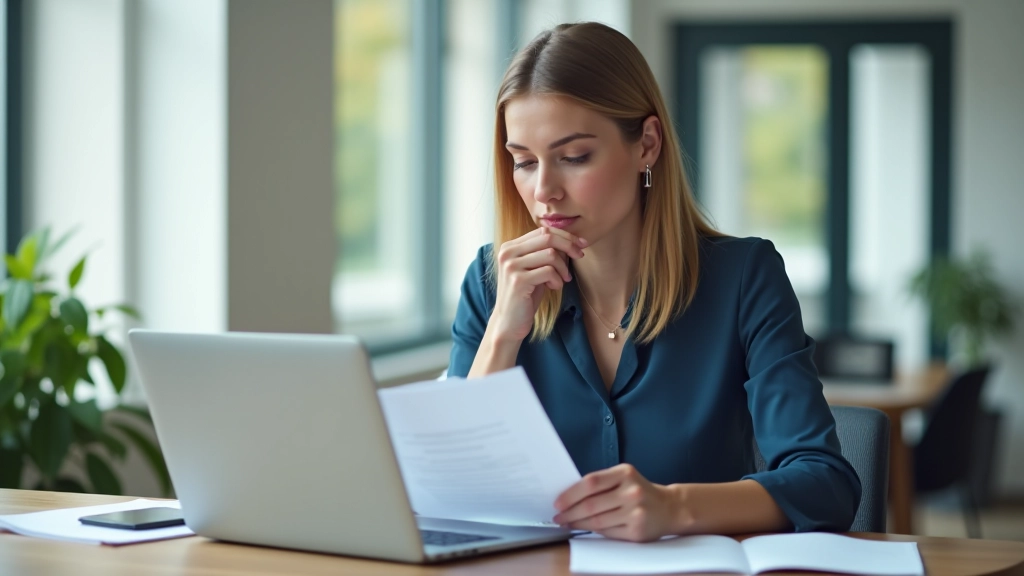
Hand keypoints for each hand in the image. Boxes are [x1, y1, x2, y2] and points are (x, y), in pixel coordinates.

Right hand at [490, 227, 586, 342]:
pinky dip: (557, 280)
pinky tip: (554, 288)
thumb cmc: (526, 295)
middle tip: (580, 256)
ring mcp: (511, 266)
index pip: (543, 230)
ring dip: (563, 268)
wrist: (509, 322)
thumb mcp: (535, 269)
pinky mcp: (518, 280)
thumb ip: (546, 253)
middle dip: (569, 245)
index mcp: (510, 246)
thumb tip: (573, 240)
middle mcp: (507, 252)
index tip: (581, 244)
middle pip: (547, 237)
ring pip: (550, 254)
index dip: (565, 235)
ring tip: (562, 280)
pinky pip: (548, 271)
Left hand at [552, 464, 684, 541]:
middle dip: (570, 512)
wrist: (670, 508)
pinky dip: (593, 531)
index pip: (591, 482)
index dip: (571, 494)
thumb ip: (601, 483)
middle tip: (558, 516)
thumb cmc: (640, 492)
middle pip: (591, 504)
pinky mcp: (636, 531)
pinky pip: (607, 532)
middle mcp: (632, 492)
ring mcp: (635, 512)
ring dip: (577, 523)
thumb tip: (569, 496)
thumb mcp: (624, 478)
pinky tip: (585, 528)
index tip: (558, 502)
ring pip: (597, 521)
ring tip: (567, 522)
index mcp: (625, 473)